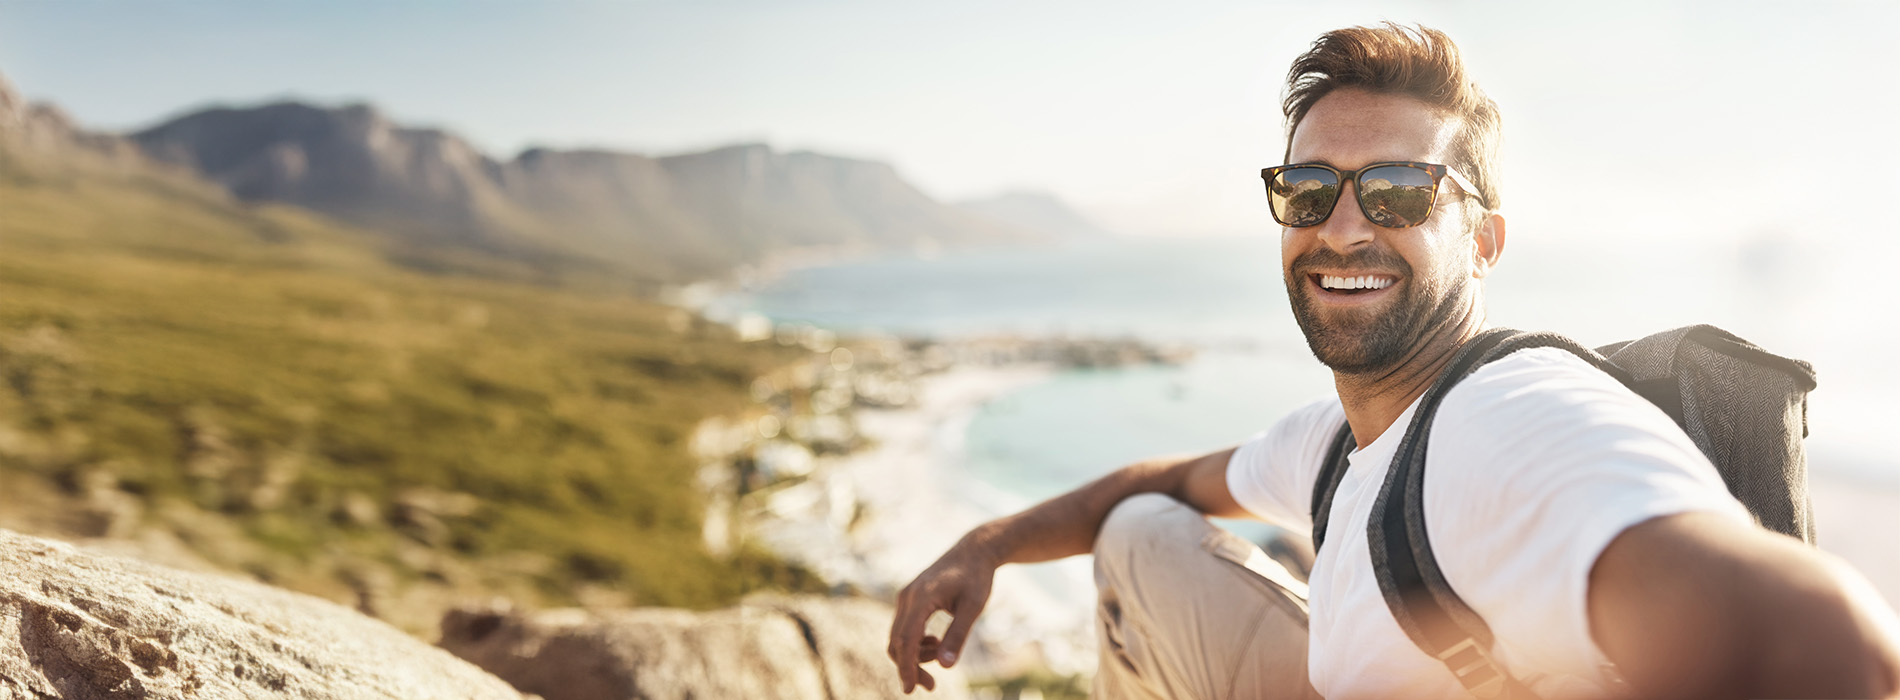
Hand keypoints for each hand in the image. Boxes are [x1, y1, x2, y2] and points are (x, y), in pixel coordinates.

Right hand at [887, 539, 996, 693]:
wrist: (973, 551)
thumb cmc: (976, 578)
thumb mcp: (973, 607)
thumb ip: (958, 635)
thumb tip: (945, 666)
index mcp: (921, 597)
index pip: (906, 640)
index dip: (906, 667)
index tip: (910, 690)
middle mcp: (907, 596)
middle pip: (897, 642)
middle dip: (910, 667)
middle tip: (931, 686)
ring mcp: (905, 597)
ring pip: (899, 637)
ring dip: (916, 655)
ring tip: (941, 654)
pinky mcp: (909, 599)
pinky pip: (904, 628)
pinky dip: (916, 643)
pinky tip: (935, 643)